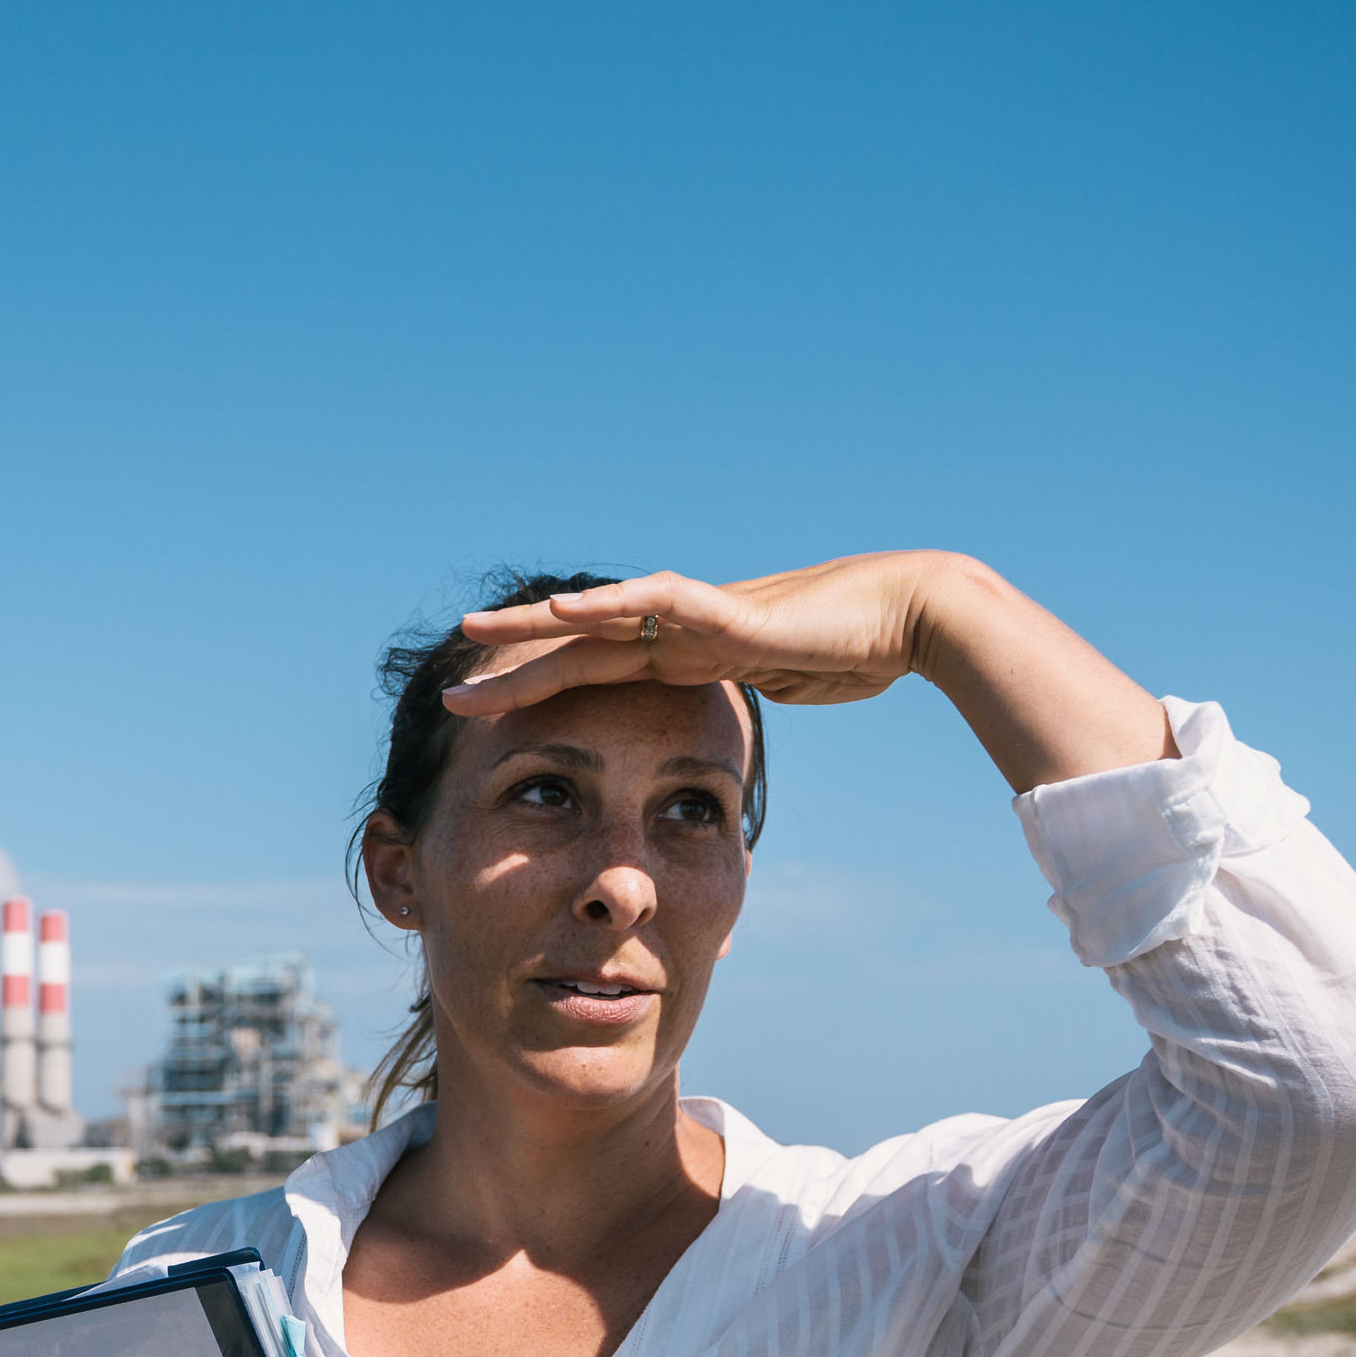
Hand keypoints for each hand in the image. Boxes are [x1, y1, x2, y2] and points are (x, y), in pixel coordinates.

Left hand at [442, 552, 1173, 792]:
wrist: (909, 617)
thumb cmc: (853, 655)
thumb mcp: (776, 696)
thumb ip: (738, 712)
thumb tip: (719, 753)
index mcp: (682, 657)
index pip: (592, 680)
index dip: (537, 699)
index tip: (486, 723)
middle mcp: (676, 631)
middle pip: (574, 651)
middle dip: (511, 672)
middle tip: (446, 693)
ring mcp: (697, 614)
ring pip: (596, 618)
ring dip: (532, 629)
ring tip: (471, 635)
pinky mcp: (725, 609)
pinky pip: (653, 604)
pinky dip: (605, 607)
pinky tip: (558, 613)